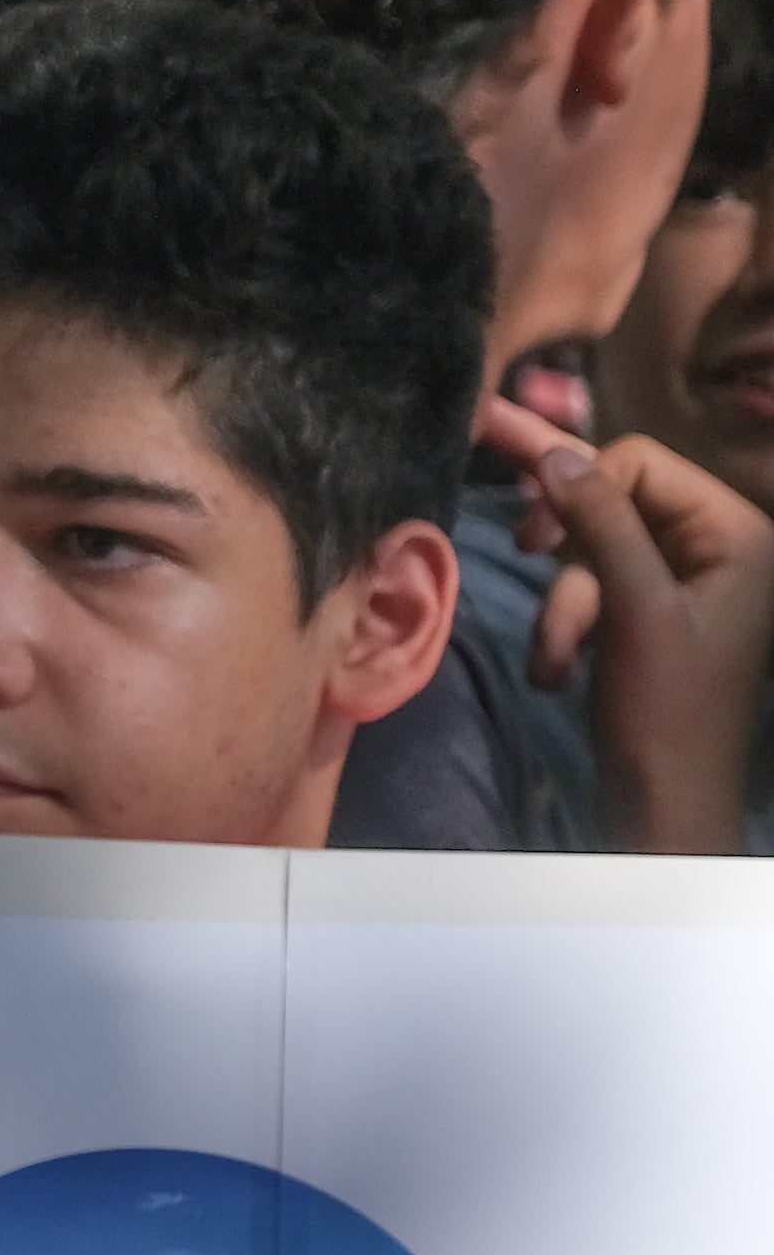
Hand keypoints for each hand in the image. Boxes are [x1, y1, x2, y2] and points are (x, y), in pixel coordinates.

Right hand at [486, 403, 773, 854]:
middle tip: (518, 545)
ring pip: (591, 550)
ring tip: (557, 660)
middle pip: (614, 501)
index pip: (641, 463)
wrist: (664, 802)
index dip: (581, 488)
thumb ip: (601, 521)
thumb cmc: (665, 708)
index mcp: (736, 536)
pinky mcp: (651, 614)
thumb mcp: (634, 607)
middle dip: (567, 550)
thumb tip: (554, 452)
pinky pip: (592, 587)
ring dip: (563, 605)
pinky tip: (560, 670)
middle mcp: (716, 548)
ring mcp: (683, 582)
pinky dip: (568, 625)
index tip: (533, 534)